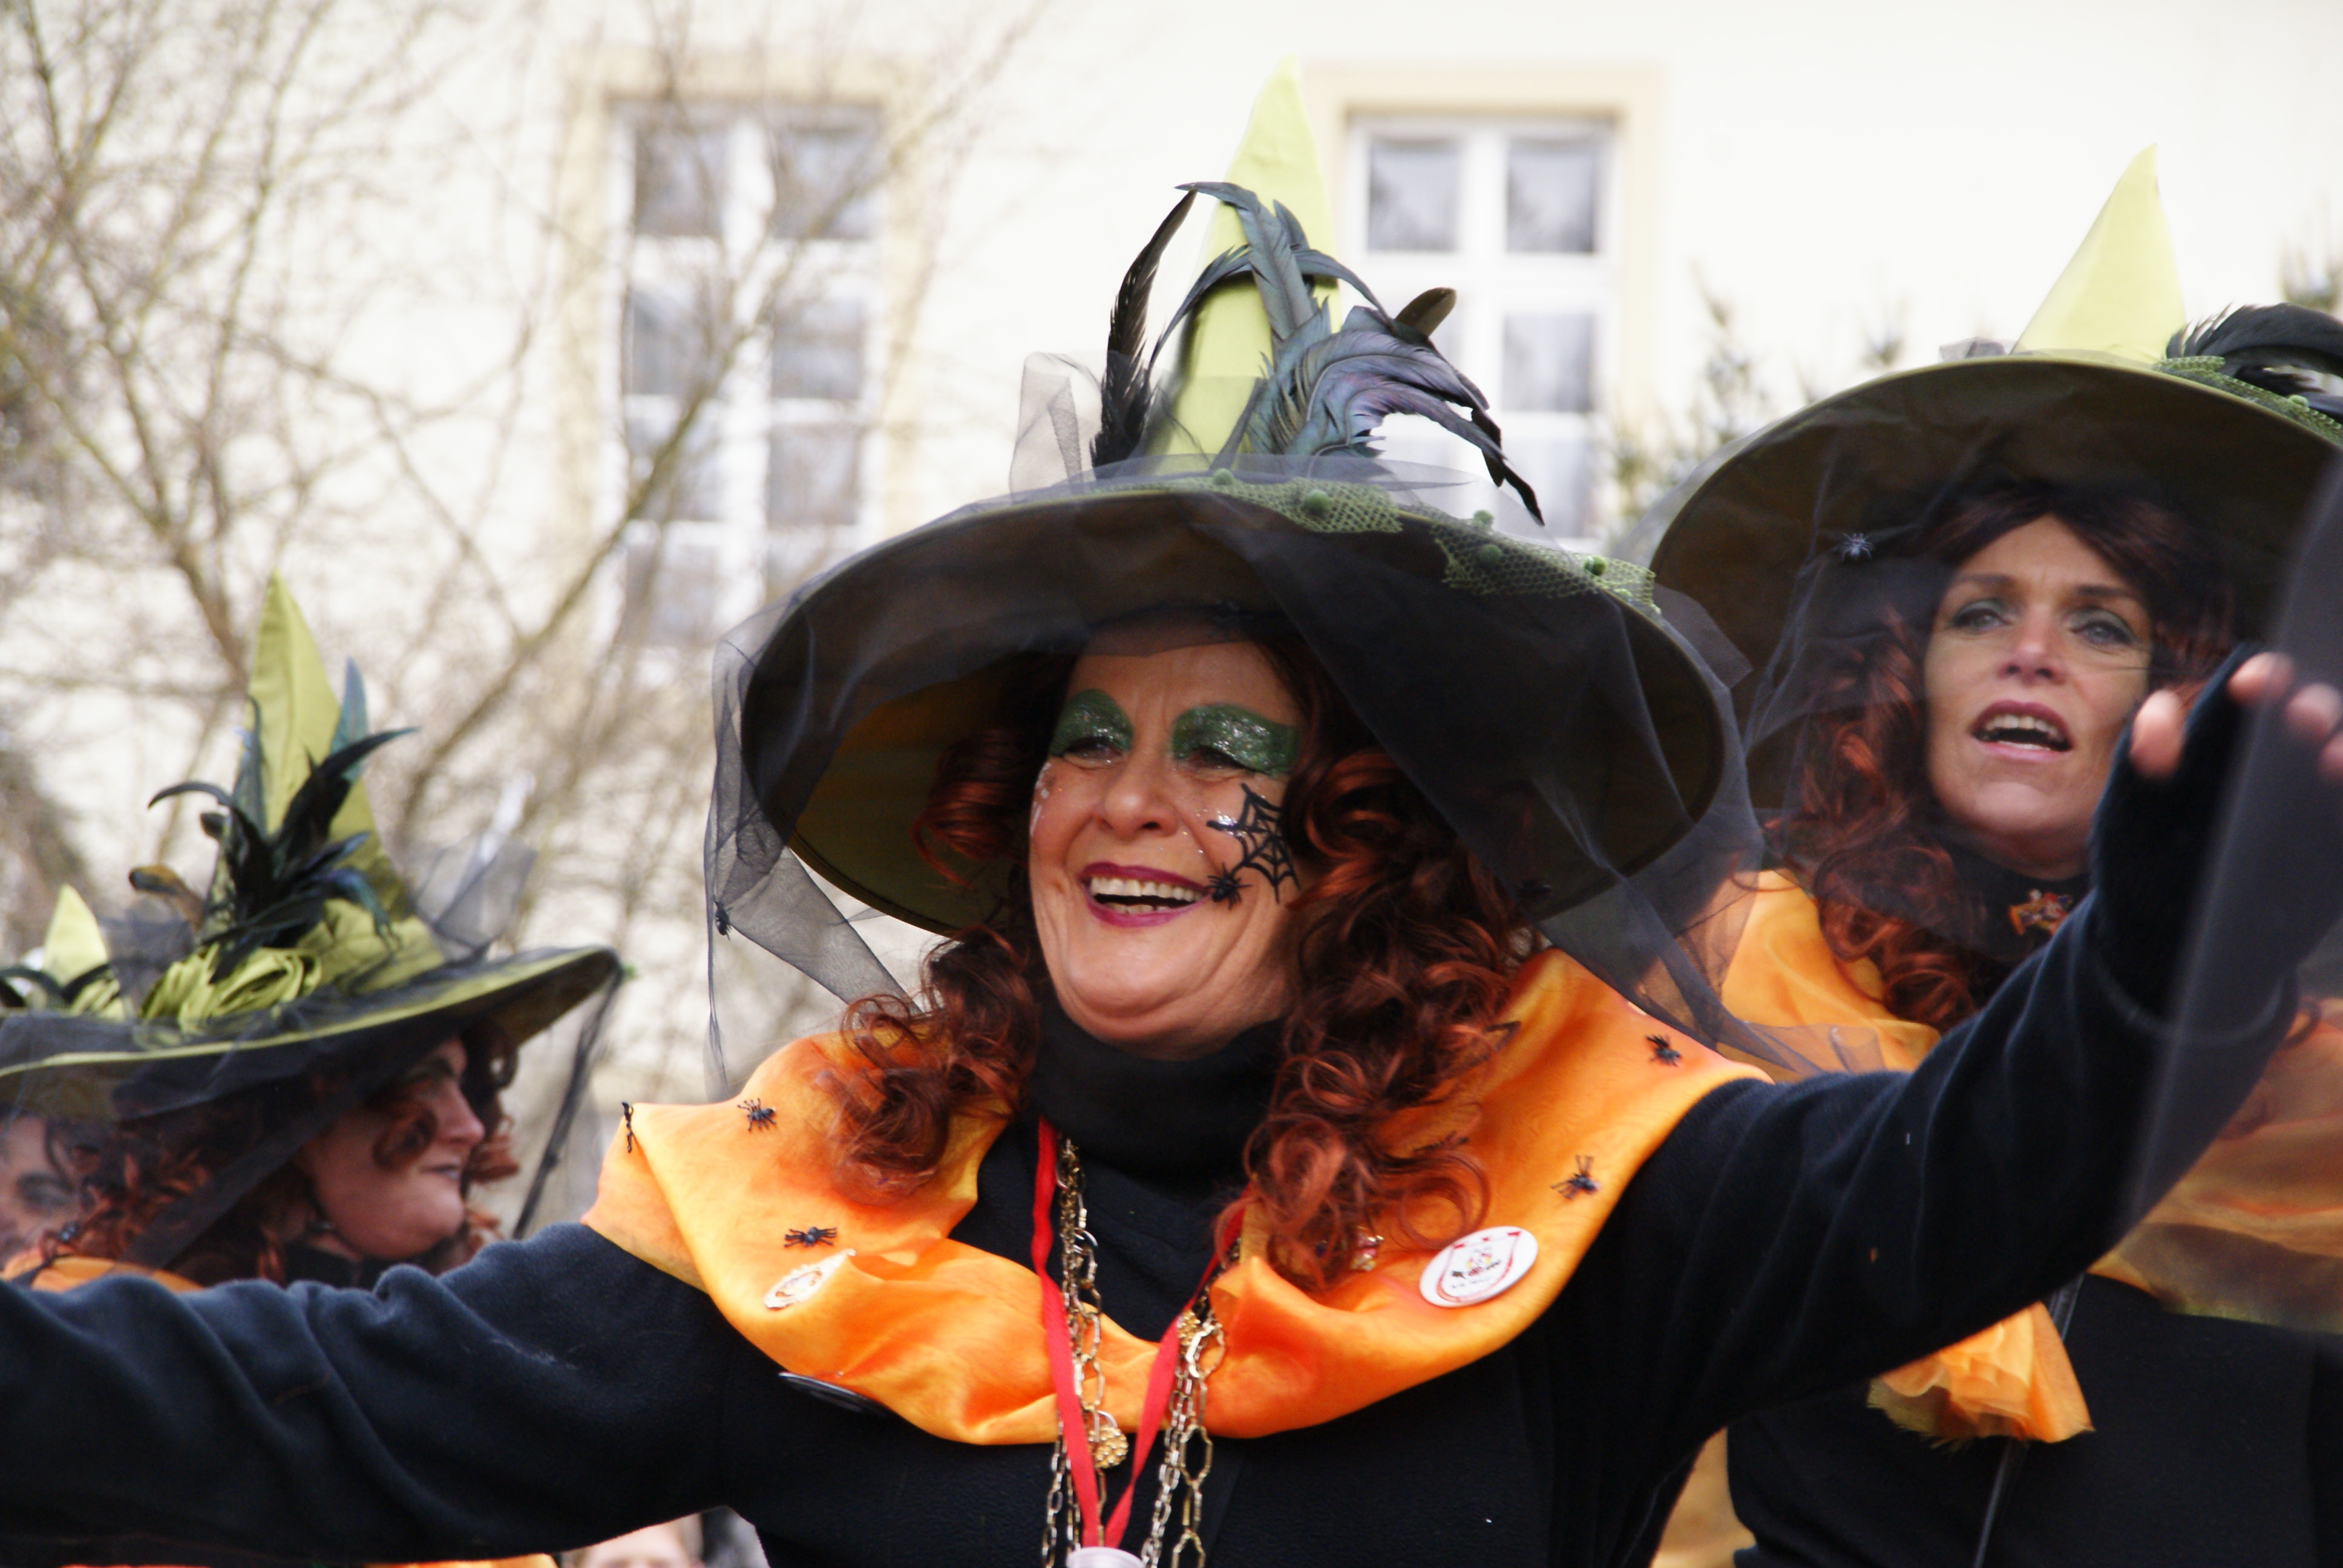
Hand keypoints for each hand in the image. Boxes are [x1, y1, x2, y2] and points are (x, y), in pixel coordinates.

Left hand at [2097, 648, 2342, 1021]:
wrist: (2166, 953)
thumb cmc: (2139, 873)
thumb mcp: (2127, 824)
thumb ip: (2140, 770)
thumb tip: (2159, 713)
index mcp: (2216, 747)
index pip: (2246, 696)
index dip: (2255, 681)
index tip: (2250, 682)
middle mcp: (2273, 766)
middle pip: (2309, 716)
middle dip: (2311, 707)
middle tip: (2300, 717)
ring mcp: (2310, 806)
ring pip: (2340, 758)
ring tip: (2333, 758)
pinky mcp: (2330, 847)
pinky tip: (2340, 785)